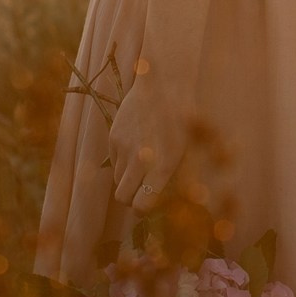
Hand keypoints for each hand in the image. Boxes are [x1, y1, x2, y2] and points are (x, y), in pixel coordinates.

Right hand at [107, 62, 189, 207]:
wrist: (165, 87)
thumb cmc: (181, 122)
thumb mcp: (182, 153)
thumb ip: (167, 177)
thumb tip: (154, 199)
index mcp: (163, 167)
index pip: (141, 204)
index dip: (141, 209)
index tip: (145, 206)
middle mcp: (141, 161)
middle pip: (122, 197)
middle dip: (129, 199)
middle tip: (138, 192)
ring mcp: (124, 149)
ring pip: (117, 179)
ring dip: (126, 178)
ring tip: (141, 164)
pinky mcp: (113, 137)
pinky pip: (113, 160)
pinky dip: (122, 160)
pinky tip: (136, 144)